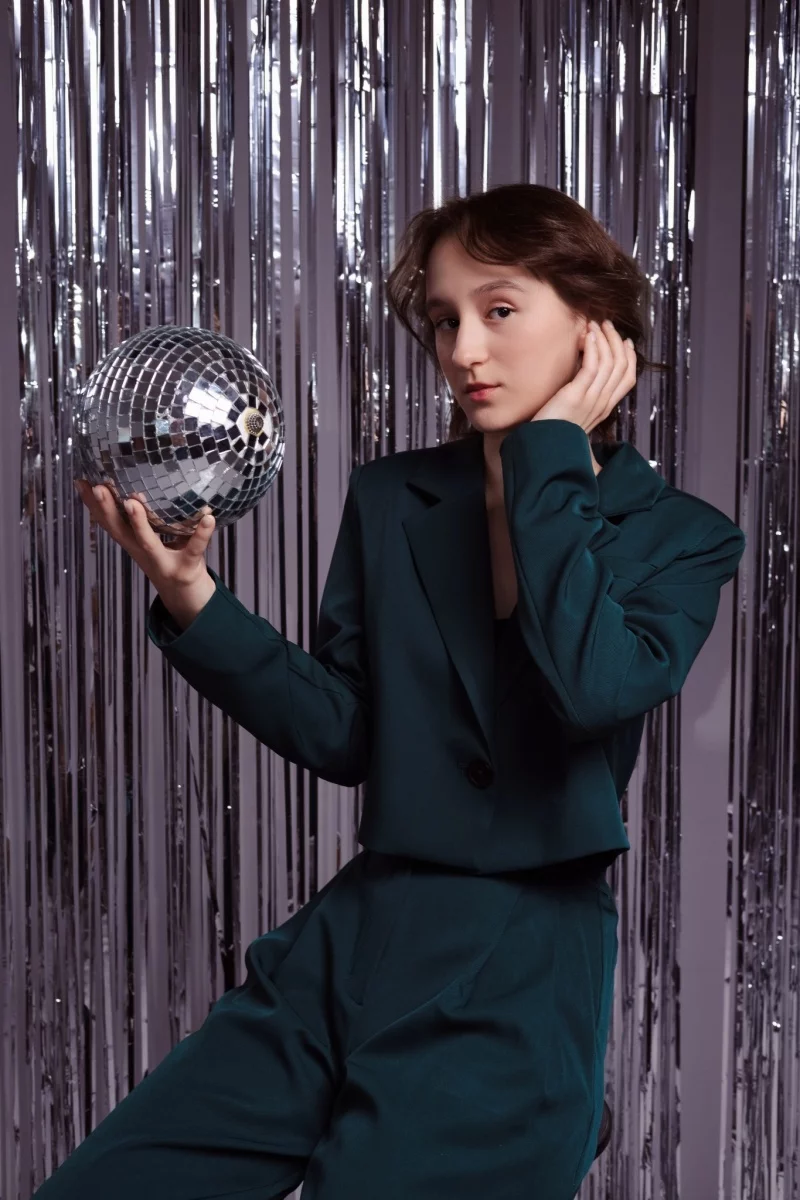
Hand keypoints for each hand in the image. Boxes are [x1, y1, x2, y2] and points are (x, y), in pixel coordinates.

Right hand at [75, 481, 216, 624]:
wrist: (186, 596)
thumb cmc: (169, 557)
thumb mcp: (150, 538)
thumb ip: (146, 513)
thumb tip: (138, 478)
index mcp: (132, 544)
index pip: (108, 523)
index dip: (93, 506)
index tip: (81, 482)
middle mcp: (142, 553)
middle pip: (120, 532)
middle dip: (107, 510)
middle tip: (98, 488)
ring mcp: (164, 561)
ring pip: (148, 543)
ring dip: (138, 523)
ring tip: (133, 500)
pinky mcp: (188, 566)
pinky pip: (195, 548)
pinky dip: (202, 533)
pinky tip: (209, 516)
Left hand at [531, 318, 636, 433]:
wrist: (543, 449)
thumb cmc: (554, 431)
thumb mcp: (575, 414)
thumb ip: (583, 397)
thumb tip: (582, 377)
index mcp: (605, 408)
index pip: (628, 378)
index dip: (630, 357)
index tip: (625, 341)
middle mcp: (603, 403)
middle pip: (622, 366)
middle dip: (616, 341)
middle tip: (606, 325)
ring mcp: (592, 400)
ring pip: (610, 362)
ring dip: (605, 339)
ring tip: (595, 324)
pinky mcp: (576, 395)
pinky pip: (592, 366)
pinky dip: (593, 347)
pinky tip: (588, 335)